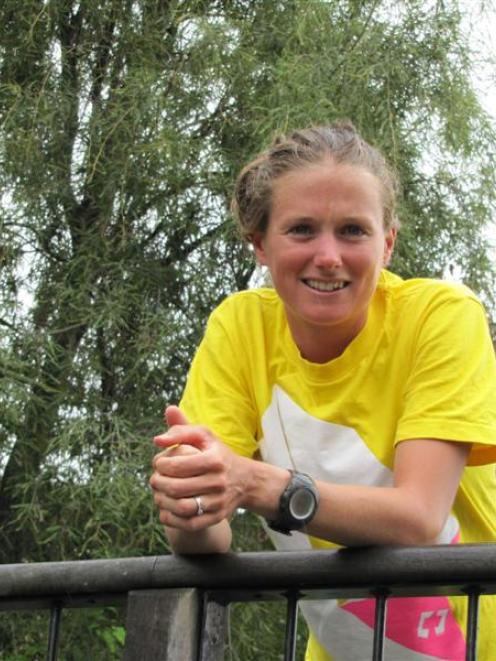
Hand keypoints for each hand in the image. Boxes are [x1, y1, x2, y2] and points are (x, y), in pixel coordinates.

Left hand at [150, 406, 247, 530]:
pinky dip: (172, 519)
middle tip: (154, 479)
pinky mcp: (217, 517)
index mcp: (214, 460)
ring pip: (182, 508)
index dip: (160, 465)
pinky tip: (165, 509)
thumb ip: (180, 430)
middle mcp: (219, 482)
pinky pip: (189, 524)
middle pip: (177, 488)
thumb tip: (156, 440)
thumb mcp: (204, 435)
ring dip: (163, 502)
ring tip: (158, 494)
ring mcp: (219, 502)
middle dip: (158, 484)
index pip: (177, 465)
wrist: (245, 480)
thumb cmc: (216, 453)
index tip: (158, 463)